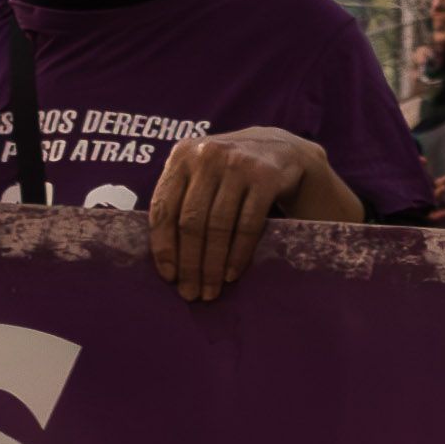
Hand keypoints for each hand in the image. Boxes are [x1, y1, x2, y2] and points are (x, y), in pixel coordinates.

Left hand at [143, 125, 330, 303]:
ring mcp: (238, 164)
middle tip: (190, 293)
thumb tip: (163, 257)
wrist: (281, 150)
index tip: (168, 277)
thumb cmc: (230, 172)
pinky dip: (238, 254)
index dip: (163, 246)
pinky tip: (232, 274)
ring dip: (212, 265)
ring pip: (218, 225)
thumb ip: (180, 198)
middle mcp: (207, 155)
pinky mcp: (266, 177)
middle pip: (191, 221)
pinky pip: (248, 224)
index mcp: (181, 155)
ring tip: (210, 290)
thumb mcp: (201, 172)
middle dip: (189, 263)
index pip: (164, 207)